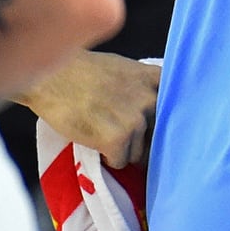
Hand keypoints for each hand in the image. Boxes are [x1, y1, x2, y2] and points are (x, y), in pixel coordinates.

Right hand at [20, 52, 161, 164]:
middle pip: (157, 135)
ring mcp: (136, 119)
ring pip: (138, 151)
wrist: (50, 78)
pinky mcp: (118, 138)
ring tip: (101, 132)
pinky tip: (96, 143)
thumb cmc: (82, 72)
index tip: (165, 132)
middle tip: (121, 134)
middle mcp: (152, 99)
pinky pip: (121, 161)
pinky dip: (108, 158)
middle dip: (142, 139)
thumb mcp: (125, 69)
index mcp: (156, 79)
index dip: (169, 123)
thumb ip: (145, 87)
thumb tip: (157, 109)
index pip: (178, 109)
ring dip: (123, 148)